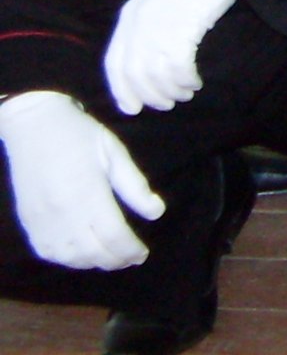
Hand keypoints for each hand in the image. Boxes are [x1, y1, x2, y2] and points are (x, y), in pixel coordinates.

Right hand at [0, 92, 161, 270]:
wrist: (33, 126)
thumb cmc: (80, 135)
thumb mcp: (115, 152)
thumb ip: (135, 186)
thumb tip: (157, 213)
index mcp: (88, 192)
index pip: (113, 235)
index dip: (130, 250)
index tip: (142, 254)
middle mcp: (63, 212)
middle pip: (93, 252)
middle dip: (116, 260)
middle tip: (132, 259)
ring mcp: (42, 220)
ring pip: (70, 257)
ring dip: (93, 263)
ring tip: (111, 258)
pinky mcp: (28, 221)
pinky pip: (48, 252)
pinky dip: (68, 260)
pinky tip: (82, 255)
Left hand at [103, 0, 265, 114]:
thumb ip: (150, 24)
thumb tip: (149, 61)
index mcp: (129, 15)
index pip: (114, 63)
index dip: (121, 90)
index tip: (132, 108)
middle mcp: (138, 23)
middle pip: (134, 74)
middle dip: (149, 95)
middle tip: (167, 104)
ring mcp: (159, 26)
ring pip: (156, 75)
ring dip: (171, 91)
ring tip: (186, 91)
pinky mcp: (182, 29)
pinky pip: (178, 68)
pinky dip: (185, 80)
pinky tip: (195, 81)